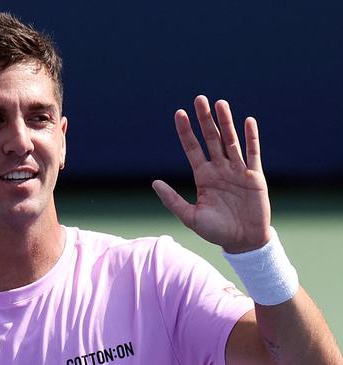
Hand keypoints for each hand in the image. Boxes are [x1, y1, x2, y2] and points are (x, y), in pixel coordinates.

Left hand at [152, 95, 270, 252]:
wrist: (243, 242)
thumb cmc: (216, 231)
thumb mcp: (189, 217)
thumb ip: (172, 200)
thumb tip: (154, 182)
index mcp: (203, 176)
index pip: (192, 148)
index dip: (186, 132)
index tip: (179, 113)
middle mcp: (220, 169)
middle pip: (211, 138)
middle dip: (205, 119)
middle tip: (199, 99)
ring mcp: (237, 171)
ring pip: (231, 141)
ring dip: (226, 122)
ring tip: (220, 103)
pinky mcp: (255, 176)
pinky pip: (253, 153)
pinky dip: (251, 137)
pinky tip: (247, 120)